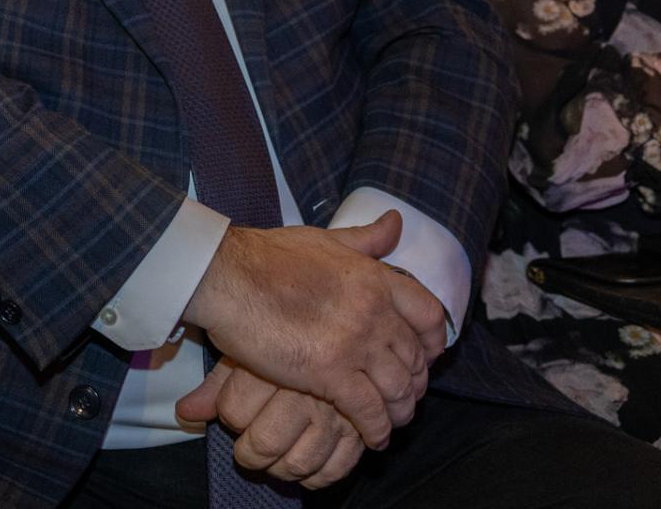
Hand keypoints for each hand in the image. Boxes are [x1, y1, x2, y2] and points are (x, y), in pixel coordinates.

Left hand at [179, 359, 365, 489]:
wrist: (343, 330)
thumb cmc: (283, 344)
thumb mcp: (246, 354)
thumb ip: (216, 385)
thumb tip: (185, 414)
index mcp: (274, 368)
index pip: (233, 411)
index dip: (227, 417)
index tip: (232, 415)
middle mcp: (306, 393)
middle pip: (264, 443)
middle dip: (248, 454)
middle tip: (247, 450)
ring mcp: (336, 414)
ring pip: (297, 463)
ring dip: (279, 470)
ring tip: (272, 460)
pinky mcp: (359, 432)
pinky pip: (334, 469)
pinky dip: (316, 476)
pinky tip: (304, 467)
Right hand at [182, 210, 431, 447]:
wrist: (226, 276)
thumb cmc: (265, 256)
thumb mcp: (323, 239)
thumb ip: (365, 238)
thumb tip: (397, 222)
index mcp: (375, 277)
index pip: (429, 315)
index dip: (434, 340)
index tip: (427, 354)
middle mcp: (374, 311)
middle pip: (414, 358)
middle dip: (414, 382)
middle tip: (406, 395)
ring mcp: (355, 343)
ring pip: (397, 388)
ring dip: (400, 411)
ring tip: (392, 421)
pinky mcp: (329, 373)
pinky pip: (368, 410)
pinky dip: (376, 429)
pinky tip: (373, 437)